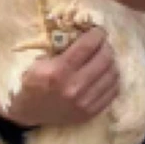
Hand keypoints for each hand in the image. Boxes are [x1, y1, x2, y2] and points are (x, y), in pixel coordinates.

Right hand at [0, 27, 118, 128]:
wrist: (30, 112)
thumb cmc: (34, 82)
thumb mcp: (39, 61)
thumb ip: (60, 48)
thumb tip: (83, 33)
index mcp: (58, 71)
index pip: (88, 46)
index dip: (97, 34)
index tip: (98, 31)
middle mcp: (74, 87)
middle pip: (105, 59)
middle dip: (106, 46)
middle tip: (103, 43)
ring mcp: (85, 102)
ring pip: (113, 74)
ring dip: (111, 62)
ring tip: (105, 58)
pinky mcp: (91, 112)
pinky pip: (113, 91)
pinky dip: (112, 79)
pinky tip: (106, 74)